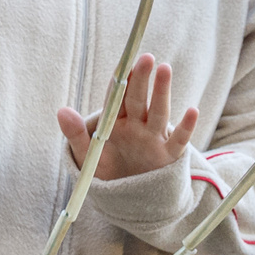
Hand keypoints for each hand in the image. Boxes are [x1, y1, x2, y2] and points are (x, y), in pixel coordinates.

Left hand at [57, 54, 197, 180]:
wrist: (125, 197)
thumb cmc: (105, 170)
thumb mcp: (87, 154)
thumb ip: (75, 133)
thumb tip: (61, 110)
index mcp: (115, 121)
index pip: (116, 96)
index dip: (119, 79)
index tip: (122, 61)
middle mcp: (136, 125)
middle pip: (138, 99)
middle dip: (140, 78)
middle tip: (145, 56)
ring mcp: (153, 138)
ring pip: (158, 112)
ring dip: (161, 92)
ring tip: (164, 69)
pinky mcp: (168, 155)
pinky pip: (178, 140)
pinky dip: (186, 127)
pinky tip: (192, 111)